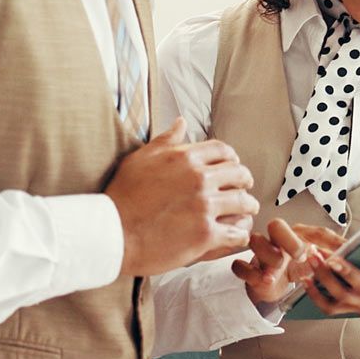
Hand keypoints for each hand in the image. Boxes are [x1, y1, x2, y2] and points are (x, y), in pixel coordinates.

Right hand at [105, 118, 258, 277]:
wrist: (112, 233)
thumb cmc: (122, 197)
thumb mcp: (140, 159)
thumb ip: (165, 140)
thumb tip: (181, 122)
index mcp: (185, 157)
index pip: (223, 150)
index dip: (231, 159)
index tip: (231, 168)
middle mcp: (199, 178)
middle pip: (239, 174)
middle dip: (244, 182)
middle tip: (243, 189)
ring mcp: (204, 207)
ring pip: (244, 202)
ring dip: (247, 207)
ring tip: (245, 212)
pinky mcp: (205, 235)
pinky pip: (237, 233)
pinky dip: (240, 235)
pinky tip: (235, 236)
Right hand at [234, 219, 343, 305]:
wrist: (274, 287)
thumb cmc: (297, 270)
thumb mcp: (321, 263)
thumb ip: (336, 254)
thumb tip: (354, 250)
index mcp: (297, 235)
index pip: (309, 228)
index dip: (317, 237)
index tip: (319, 251)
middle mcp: (278, 239)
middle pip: (277, 226)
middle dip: (288, 239)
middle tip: (299, 255)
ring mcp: (260, 253)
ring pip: (256, 241)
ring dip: (267, 256)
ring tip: (275, 274)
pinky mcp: (249, 269)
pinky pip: (239, 265)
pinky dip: (248, 272)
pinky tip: (260, 280)